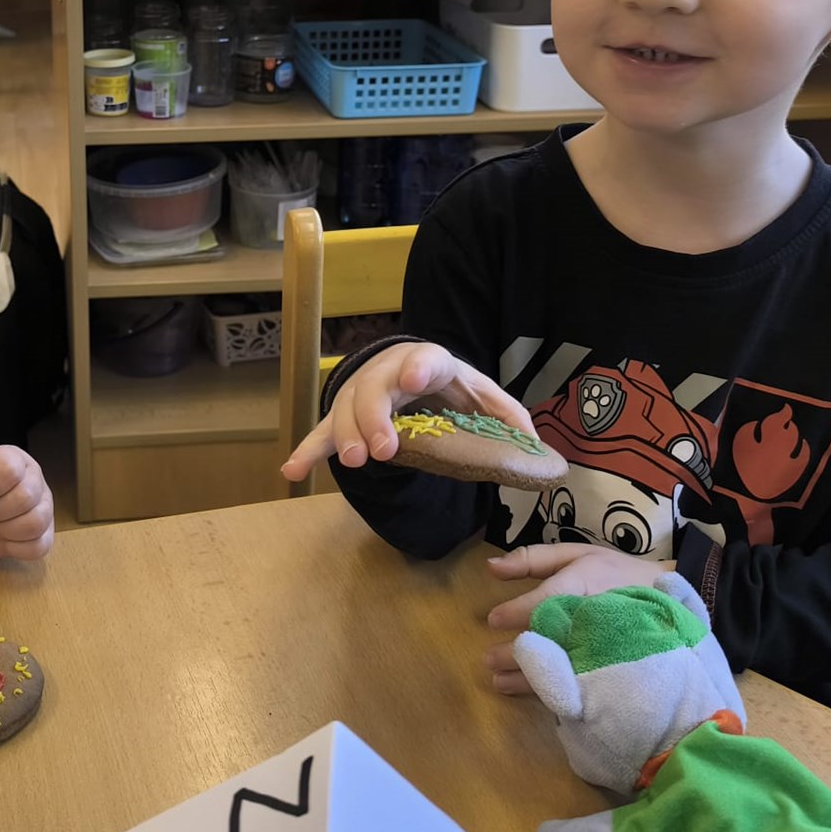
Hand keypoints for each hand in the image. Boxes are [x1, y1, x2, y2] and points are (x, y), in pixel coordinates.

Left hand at [0, 446, 54, 561]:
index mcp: (14, 459)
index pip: (10, 471)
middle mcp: (34, 479)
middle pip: (26, 498)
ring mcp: (43, 506)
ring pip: (36, 523)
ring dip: (6, 530)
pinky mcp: (45, 534)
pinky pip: (39, 546)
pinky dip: (16, 548)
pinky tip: (7, 537)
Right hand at [280, 342, 536, 481]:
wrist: (414, 372)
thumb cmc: (452, 387)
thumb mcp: (483, 396)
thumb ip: (508, 417)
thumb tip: (538, 448)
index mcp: (432, 363)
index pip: (428, 360)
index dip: (421, 367)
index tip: (415, 376)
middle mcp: (389, 373)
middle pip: (375, 388)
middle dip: (374, 417)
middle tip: (382, 450)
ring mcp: (361, 394)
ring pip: (345, 409)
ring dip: (346, 435)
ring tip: (355, 462)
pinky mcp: (343, 417)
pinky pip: (321, 432)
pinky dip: (307, 451)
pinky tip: (292, 471)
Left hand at [481, 544, 673, 694]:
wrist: (671, 600)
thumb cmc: (617, 574)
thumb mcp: (578, 554)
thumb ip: (533, 559)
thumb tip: (490, 567)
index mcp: (585, 585)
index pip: (546, 601)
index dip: (517, 612)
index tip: (493, 620)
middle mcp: (594, 618)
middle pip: (552, 639)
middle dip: (518, 653)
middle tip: (489, 660)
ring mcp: (606, 648)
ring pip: (564, 668)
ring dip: (529, 678)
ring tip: (500, 683)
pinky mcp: (614, 669)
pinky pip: (582, 684)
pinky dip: (556, 692)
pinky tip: (535, 694)